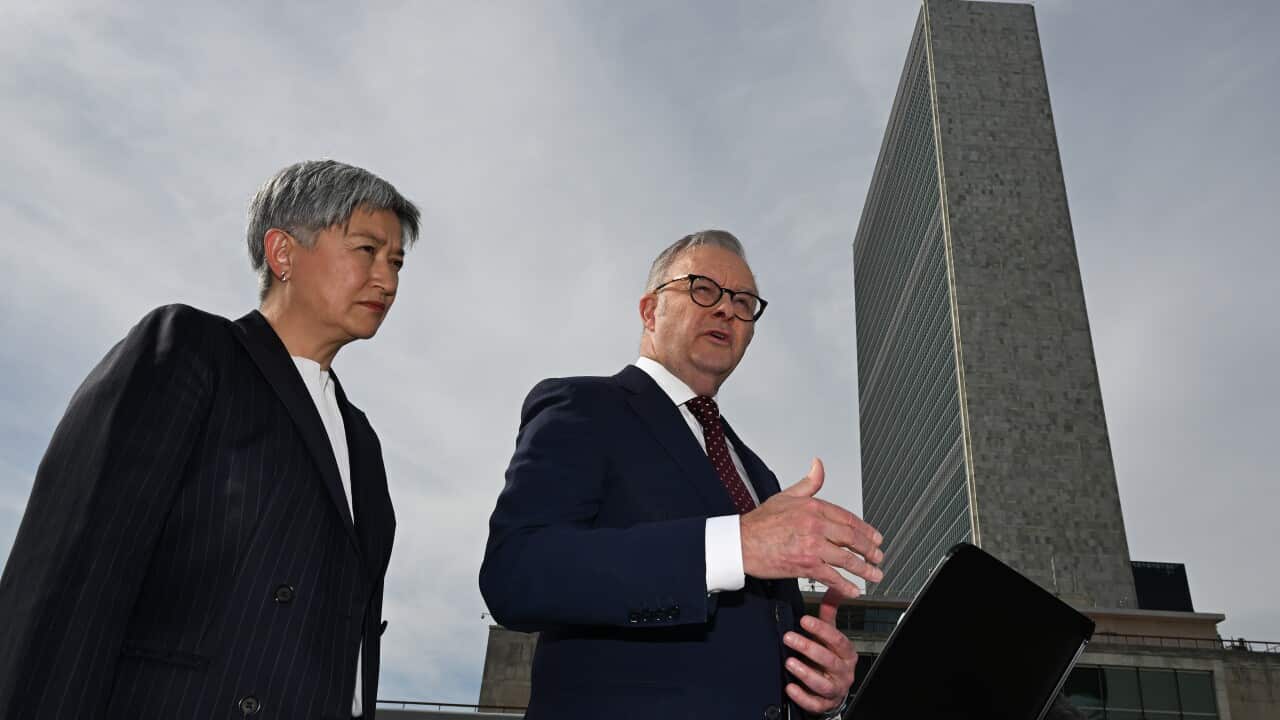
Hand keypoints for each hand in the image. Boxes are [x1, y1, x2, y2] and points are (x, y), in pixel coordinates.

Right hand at [739, 458, 883, 598]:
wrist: (741, 543)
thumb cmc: (760, 522)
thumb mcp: (786, 495)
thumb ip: (808, 483)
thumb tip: (818, 465)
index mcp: (813, 507)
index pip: (847, 518)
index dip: (865, 529)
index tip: (875, 537)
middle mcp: (815, 525)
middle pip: (851, 538)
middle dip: (869, 550)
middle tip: (878, 557)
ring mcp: (811, 546)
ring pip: (845, 559)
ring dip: (863, 569)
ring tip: (874, 575)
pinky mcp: (805, 565)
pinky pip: (831, 576)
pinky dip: (844, 585)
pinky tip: (853, 589)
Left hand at [783, 588, 857, 713]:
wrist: (835, 688)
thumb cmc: (831, 658)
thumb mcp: (831, 635)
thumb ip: (830, 614)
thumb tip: (834, 588)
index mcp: (846, 653)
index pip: (837, 640)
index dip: (822, 630)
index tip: (805, 620)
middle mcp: (842, 671)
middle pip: (828, 660)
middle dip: (808, 648)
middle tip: (789, 637)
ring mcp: (834, 688)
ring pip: (822, 683)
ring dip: (805, 672)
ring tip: (789, 661)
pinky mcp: (823, 703)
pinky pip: (814, 702)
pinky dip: (802, 696)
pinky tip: (790, 687)